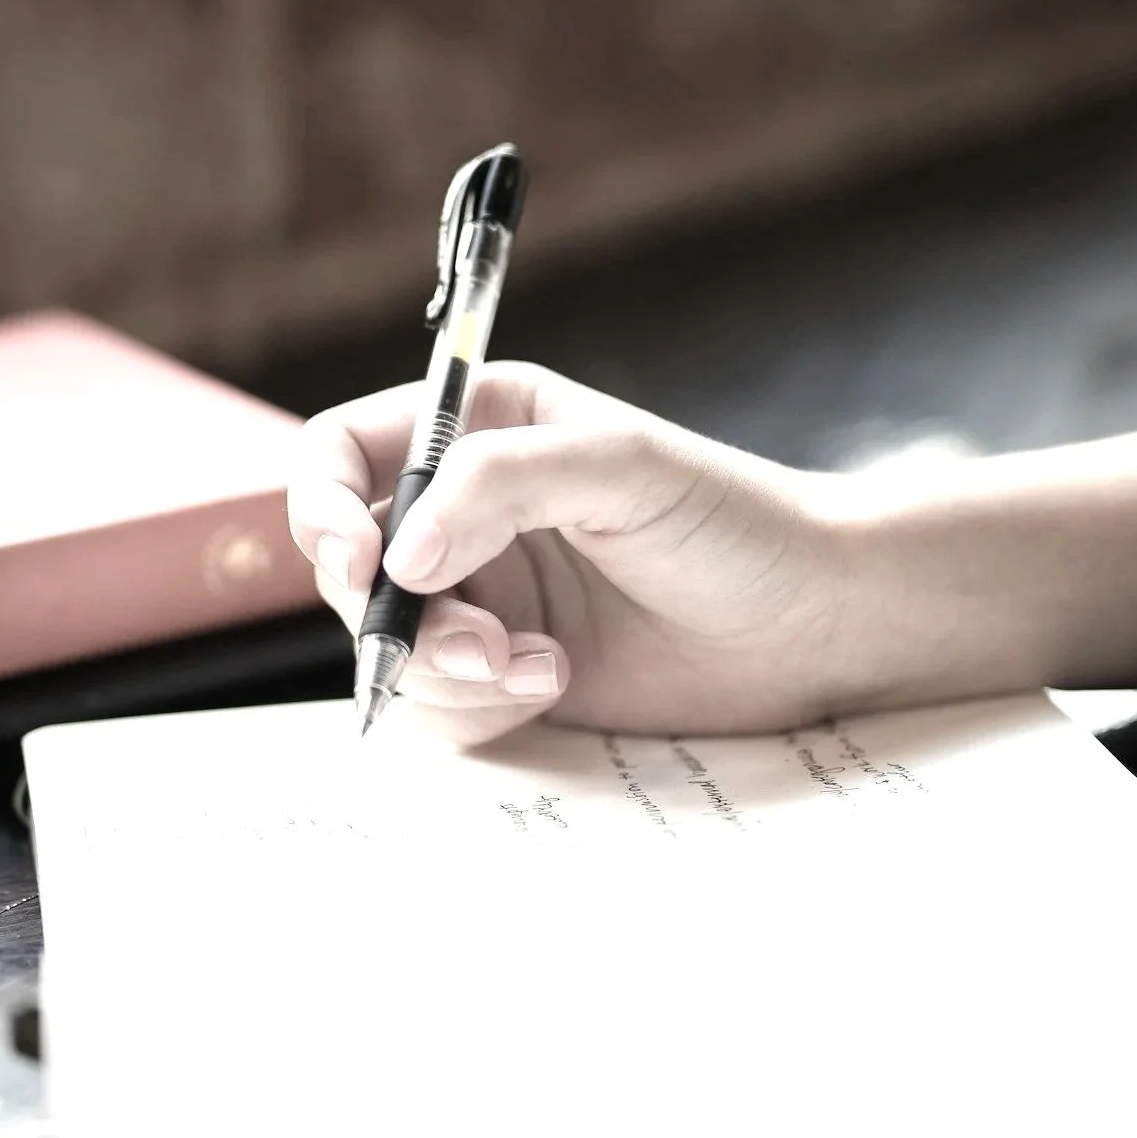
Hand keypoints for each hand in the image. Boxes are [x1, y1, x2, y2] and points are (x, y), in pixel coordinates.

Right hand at [285, 364, 860, 744]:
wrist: (814, 624)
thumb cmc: (735, 523)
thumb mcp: (621, 468)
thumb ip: (499, 484)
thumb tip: (398, 558)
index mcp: (480, 429)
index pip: (343, 455)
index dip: (322, 507)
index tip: (361, 563)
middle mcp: (465, 513)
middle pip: (348, 566)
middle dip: (396, 615)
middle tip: (477, 640)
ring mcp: (483, 600)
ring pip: (387, 649)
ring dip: (442, 671)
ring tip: (532, 667)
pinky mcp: (506, 678)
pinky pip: (437, 708)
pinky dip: (480, 708)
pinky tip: (553, 684)